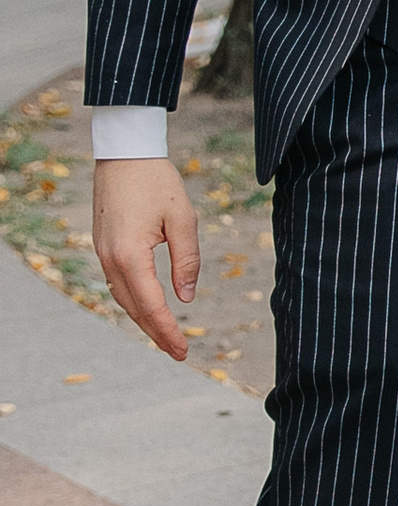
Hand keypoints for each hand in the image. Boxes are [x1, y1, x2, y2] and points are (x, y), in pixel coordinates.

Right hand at [93, 156, 199, 362]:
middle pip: (133, 308)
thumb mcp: (183, 219)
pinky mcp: (103, 246)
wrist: (124, 153)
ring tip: (166, 336)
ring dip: (143, 318)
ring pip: (123, 297)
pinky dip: (134, 300)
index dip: (167, 330)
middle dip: (156, 332)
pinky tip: (148, 307)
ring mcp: (103, 253)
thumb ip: (187, 260)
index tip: (183, 350)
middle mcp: (111, 259)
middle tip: (178, 352)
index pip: (150, 305)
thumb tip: (186, 297)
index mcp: (130, 255)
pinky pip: (118, 282)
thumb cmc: (157, 181)